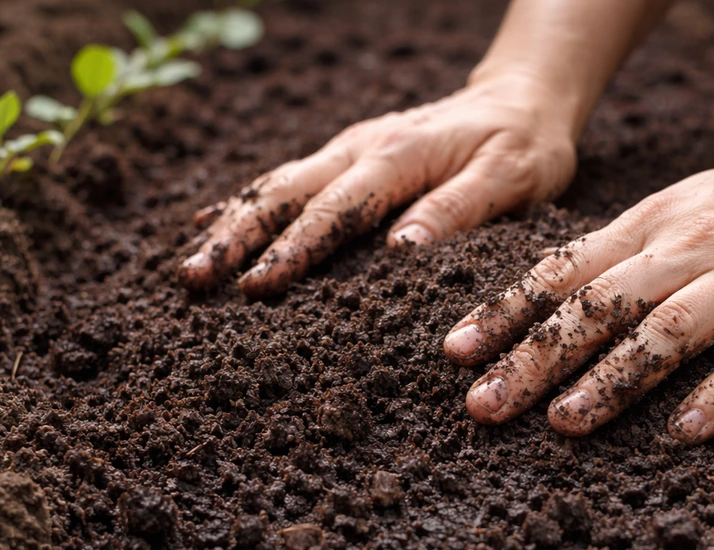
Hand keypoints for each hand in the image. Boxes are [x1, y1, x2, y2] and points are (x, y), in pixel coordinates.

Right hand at [178, 74, 575, 297]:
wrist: (522, 99)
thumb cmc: (524, 144)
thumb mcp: (510, 177)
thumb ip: (459, 209)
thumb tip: (401, 249)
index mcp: (398, 156)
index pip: (335, 209)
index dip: (294, 249)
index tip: (255, 285)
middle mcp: (362, 148)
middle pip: (285, 193)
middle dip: (236, 237)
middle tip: (193, 279)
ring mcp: (351, 149)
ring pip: (277, 185)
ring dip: (232, 224)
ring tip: (189, 263)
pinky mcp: (351, 157)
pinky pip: (290, 179)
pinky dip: (250, 202)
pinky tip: (217, 222)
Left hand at [443, 128, 713, 444]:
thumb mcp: (681, 207)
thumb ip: (622, 249)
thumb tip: (551, 291)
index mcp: (653, 225)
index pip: (564, 269)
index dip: (506, 311)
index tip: (455, 352)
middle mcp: (689, 249)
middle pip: (600, 306)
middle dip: (536, 358)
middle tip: (484, 405)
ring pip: (667, 331)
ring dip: (612, 379)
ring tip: (562, 424)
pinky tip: (685, 432)